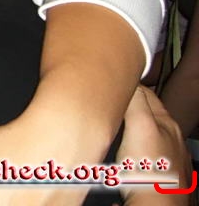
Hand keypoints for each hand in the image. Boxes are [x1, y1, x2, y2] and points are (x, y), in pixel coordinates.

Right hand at [116, 86, 191, 204]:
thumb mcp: (141, 125)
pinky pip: (139, 157)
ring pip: (141, 136)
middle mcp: (169, 139)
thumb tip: (129, 80)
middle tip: (106, 106)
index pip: (146, 93)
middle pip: (144, 115)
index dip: (128, 86)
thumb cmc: (148, 170)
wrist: (155, 205)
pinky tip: (120, 156)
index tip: (110, 83)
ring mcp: (165, 158)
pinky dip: (128, 152)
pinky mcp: (157, 175)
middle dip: (126, 109)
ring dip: (126, 132)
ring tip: (109, 130)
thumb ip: (136, 101)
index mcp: (166, 123)